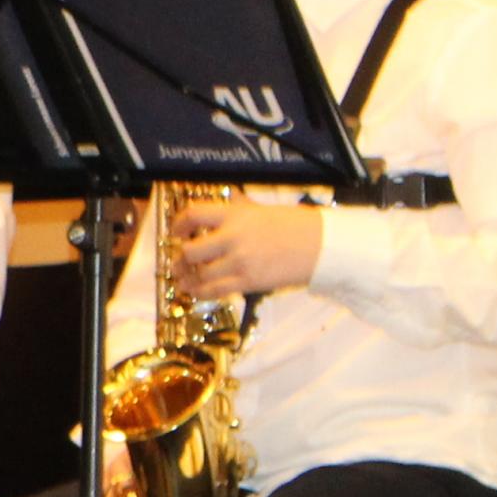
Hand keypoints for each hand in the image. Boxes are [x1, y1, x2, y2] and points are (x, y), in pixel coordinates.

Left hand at [165, 197, 325, 299]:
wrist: (321, 245)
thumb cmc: (295, 225)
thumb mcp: (262, 209)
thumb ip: (240, 209)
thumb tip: (227, 204)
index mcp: (235, 214)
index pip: (194, 214)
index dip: (178, 224)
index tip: (175, 231)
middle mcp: (232, 236)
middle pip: (190, 250)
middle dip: (180, 258)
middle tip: (178, 261)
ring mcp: (240, 260)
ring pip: (200, 274)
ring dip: (187, 278)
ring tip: (182, 280)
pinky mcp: (249, 281)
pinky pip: (215, 290)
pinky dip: (200, 292)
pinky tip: (195, 291)